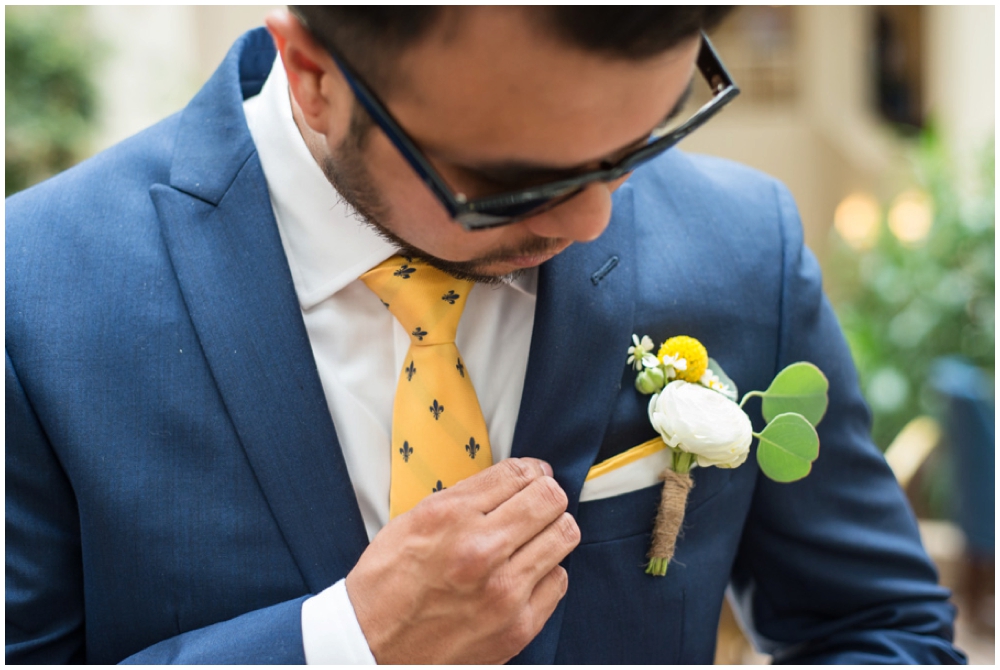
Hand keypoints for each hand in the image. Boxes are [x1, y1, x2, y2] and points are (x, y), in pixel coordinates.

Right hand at [345, 458, 579, 663]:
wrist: (373, 647)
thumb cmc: (388, 583)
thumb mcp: (412, 521)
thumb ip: (464, 496)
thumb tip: (513, 478)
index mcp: (450, 517)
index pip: (519, 473)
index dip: (531, 471)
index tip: (533, 476)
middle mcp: (480, 551)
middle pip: (550, 499)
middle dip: (547, 495)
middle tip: (539, 503)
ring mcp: (504, 591)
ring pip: (564, 536)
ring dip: (552, 530)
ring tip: (535, 537)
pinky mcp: (518, 625)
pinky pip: (559, 580)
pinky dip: (546, 572)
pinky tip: (525, 574)